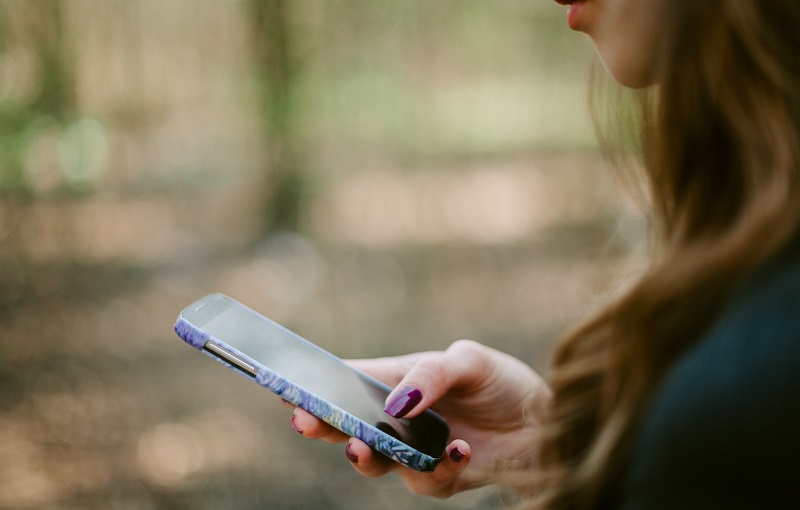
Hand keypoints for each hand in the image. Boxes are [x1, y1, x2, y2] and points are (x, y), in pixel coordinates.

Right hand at [287, 340, 550, 496]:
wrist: (545, 423)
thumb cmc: (502, 382)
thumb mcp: (470, 361)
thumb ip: (432, 374)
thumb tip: (395, 403)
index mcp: (399, 380)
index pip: (349, 380)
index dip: (317, 385)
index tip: (288, 388)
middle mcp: (399, 418)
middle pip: (348, 424)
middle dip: (324, 424)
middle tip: (305, 422)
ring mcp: (416, 450)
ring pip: (376, 460)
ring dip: (366, 454)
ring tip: (361, 445)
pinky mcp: (440, 477)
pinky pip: (426, 479)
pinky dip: (438, 466)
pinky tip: (458, 449)